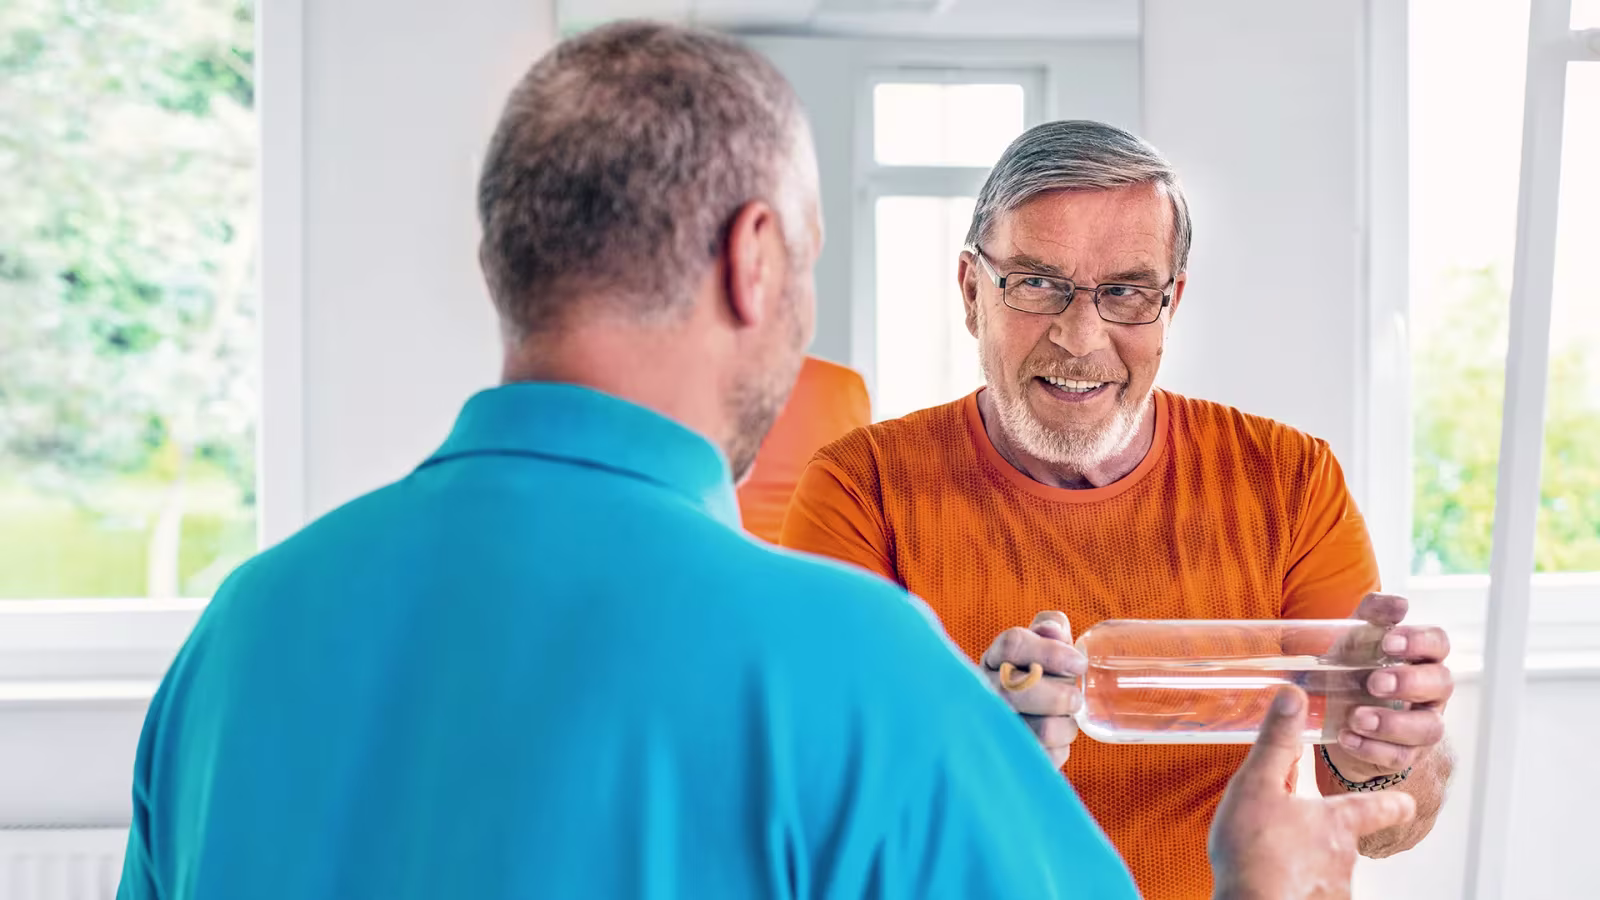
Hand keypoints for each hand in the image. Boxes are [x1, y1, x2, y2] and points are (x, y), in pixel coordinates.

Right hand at [979, 611, 1085, 767]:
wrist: (1009, 729)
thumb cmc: (1033, 682)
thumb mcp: (1038, 652)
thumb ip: (1049, 632)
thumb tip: (1054, 629)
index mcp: (994, 660)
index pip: (1013, 644)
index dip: (1051, 652)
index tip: (1079, 663)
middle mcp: (984, 691)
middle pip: (1017, 690)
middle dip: (1059, 696)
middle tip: (1075, 698)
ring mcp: (991, 727)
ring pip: (1039, 730)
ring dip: (1064, 726)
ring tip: (1065, 720)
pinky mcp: (1006, 758)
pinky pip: (1045, 757)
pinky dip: (1059, 749)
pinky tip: (1053, 742)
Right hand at [1210, 687, 1415, 898]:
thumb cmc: (1254, 849)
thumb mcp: (1258, 784)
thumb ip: (1277, 741)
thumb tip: (1293, 695)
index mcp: (1338, 821)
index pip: (1381, 806)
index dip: (1394, 801)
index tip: (1404, 800)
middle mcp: (1345, 857)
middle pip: (1345, 839)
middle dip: (1325, 833)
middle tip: (1296, 828)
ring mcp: (1335, 889)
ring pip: (1328, 870)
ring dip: (1308, 863)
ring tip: (1277, 859)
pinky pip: (1312, 893)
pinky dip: (1298, 887)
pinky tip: (1277, 884)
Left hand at [1325, 593, 1452, 782]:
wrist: (1335, 715)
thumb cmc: (1352, 669)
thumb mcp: (1355, 639)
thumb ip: (1372, 615)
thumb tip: (1399, 604)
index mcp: (1421, 657)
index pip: (1439, 642)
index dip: (1419, 642)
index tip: (1388, 643)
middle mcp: (1431, 692)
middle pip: (1442, 683)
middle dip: (1409, 682)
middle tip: (1373, 682)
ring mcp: (1422, 725)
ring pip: (1429, 727)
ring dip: (1392, 723)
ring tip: (1356, 717)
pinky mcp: (1406, 754)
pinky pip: (1400, 756)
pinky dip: (1372, 748)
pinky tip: (1346, 737)